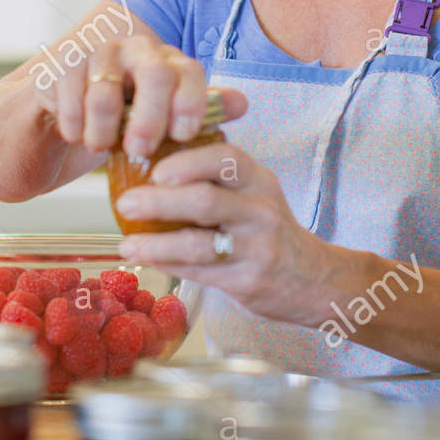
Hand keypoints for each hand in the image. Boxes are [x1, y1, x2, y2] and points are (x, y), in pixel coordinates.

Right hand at [35, 34, 246, 157]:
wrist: (49, 132)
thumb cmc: (112, 132)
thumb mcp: (157, 130)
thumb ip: (198, 115)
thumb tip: (241, 103)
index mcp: (165, 64)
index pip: (190, 72)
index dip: (192, 104)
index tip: (183, 136)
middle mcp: (133, 51)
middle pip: (155, 75)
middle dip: (151, 118)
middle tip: (140, 150)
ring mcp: (94, 54)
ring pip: (107, 90)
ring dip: (105, 128)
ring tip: (100, 146)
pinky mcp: (57, 66)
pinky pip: (70, 96)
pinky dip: (74, 125)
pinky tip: (74, 135)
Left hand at [113, 140, 333, 325]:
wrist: (312, 278)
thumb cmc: (268, 228)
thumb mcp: (254, 192)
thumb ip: (215, 176)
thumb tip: (149, 160)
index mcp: (257, 180)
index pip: (224, 159)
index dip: (187, 162)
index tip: (155, 169)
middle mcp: (260, 211)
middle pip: (205, 201)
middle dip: (159, 202)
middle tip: (126, 202)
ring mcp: (255, 248)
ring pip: (198, 244)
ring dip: (155, 243)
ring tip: (127, 244)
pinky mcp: (246, 281)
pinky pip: (198, 272)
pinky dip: (166, 265)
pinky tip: (145, 259)